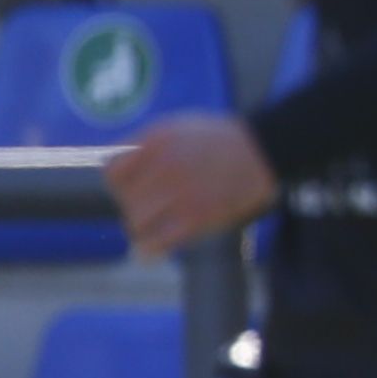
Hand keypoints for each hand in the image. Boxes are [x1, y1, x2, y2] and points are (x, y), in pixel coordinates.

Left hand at [106, 113, 279, 257]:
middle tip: (148, 210)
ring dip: (141, 228)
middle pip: (126, 199)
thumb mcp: (179, 126)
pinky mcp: (197, 215)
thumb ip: (146, 144)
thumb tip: (117, 165)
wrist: (264, 150)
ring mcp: (181, 191)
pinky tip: (151, 251)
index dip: (118, 183)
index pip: (113, 171)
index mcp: (156, 142)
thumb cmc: (221, 138)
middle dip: (133, 206)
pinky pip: (159, 240)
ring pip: (137, 221)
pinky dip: (151, 249)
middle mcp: (164, 165)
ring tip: (153, 228)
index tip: (129, 189)